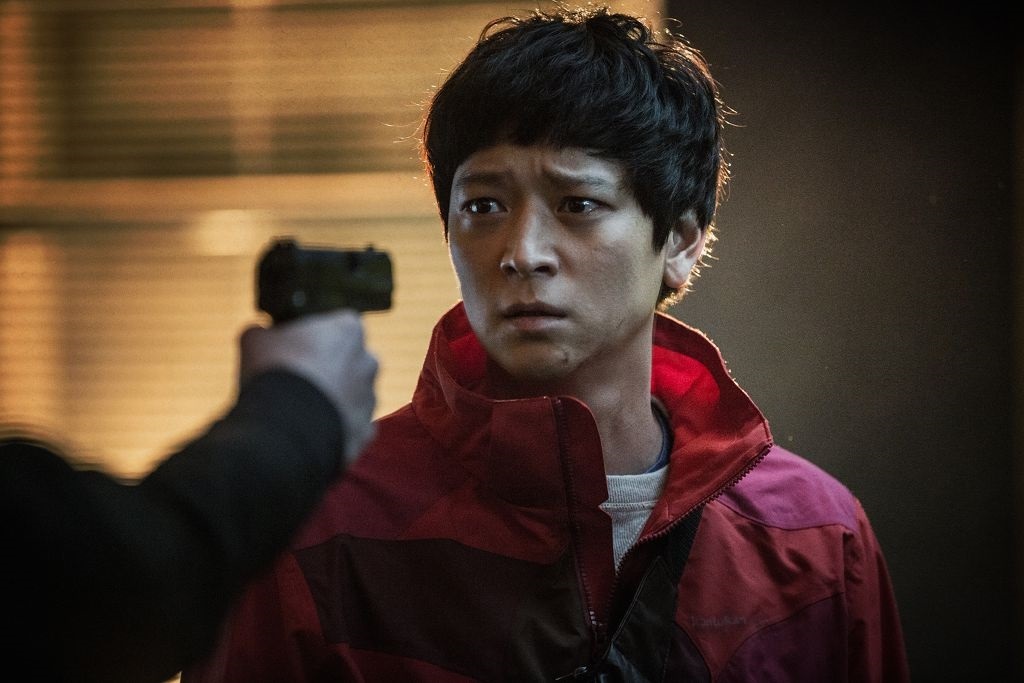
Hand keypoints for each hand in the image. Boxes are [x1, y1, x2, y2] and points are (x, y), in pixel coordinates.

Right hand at [238, 310, 377, 463]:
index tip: (294, 348)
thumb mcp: (255, 340)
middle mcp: (367, 361)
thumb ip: (263, 332)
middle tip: (297, 380)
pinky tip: (309, 431)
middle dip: (328, 369)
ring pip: (351, 395)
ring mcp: (369, 398)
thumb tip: (260, 334)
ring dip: (332, 399)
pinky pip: (350, 426)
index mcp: (348, 330)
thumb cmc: (274, 374)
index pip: (336, 325)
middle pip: (348, 361)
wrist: (286, 429)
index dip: (313, 337)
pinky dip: (335, 428)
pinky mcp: (365, 431)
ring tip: (299, 410)